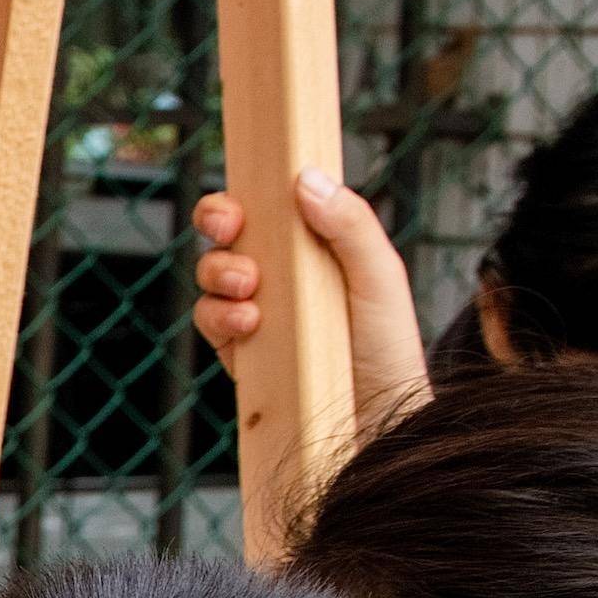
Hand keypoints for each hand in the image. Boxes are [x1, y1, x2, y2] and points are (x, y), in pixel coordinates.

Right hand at [188, 172, 431, 424]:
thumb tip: (305, 177)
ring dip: (220, 271)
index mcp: (314, 243)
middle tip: (229, 228)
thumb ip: (351, 224)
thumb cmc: (389, 347)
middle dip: (216, 219)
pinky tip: (249, 324)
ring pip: (211, 272)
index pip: (270, 204)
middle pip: (227, 230)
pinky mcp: (239, 350)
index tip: (244, 199)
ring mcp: (256, 309)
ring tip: (250, 291)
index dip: (248, 193)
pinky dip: (219, 315)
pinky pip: (208, 320)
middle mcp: (281, 272)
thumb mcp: (380, 277)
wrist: (376, 420)